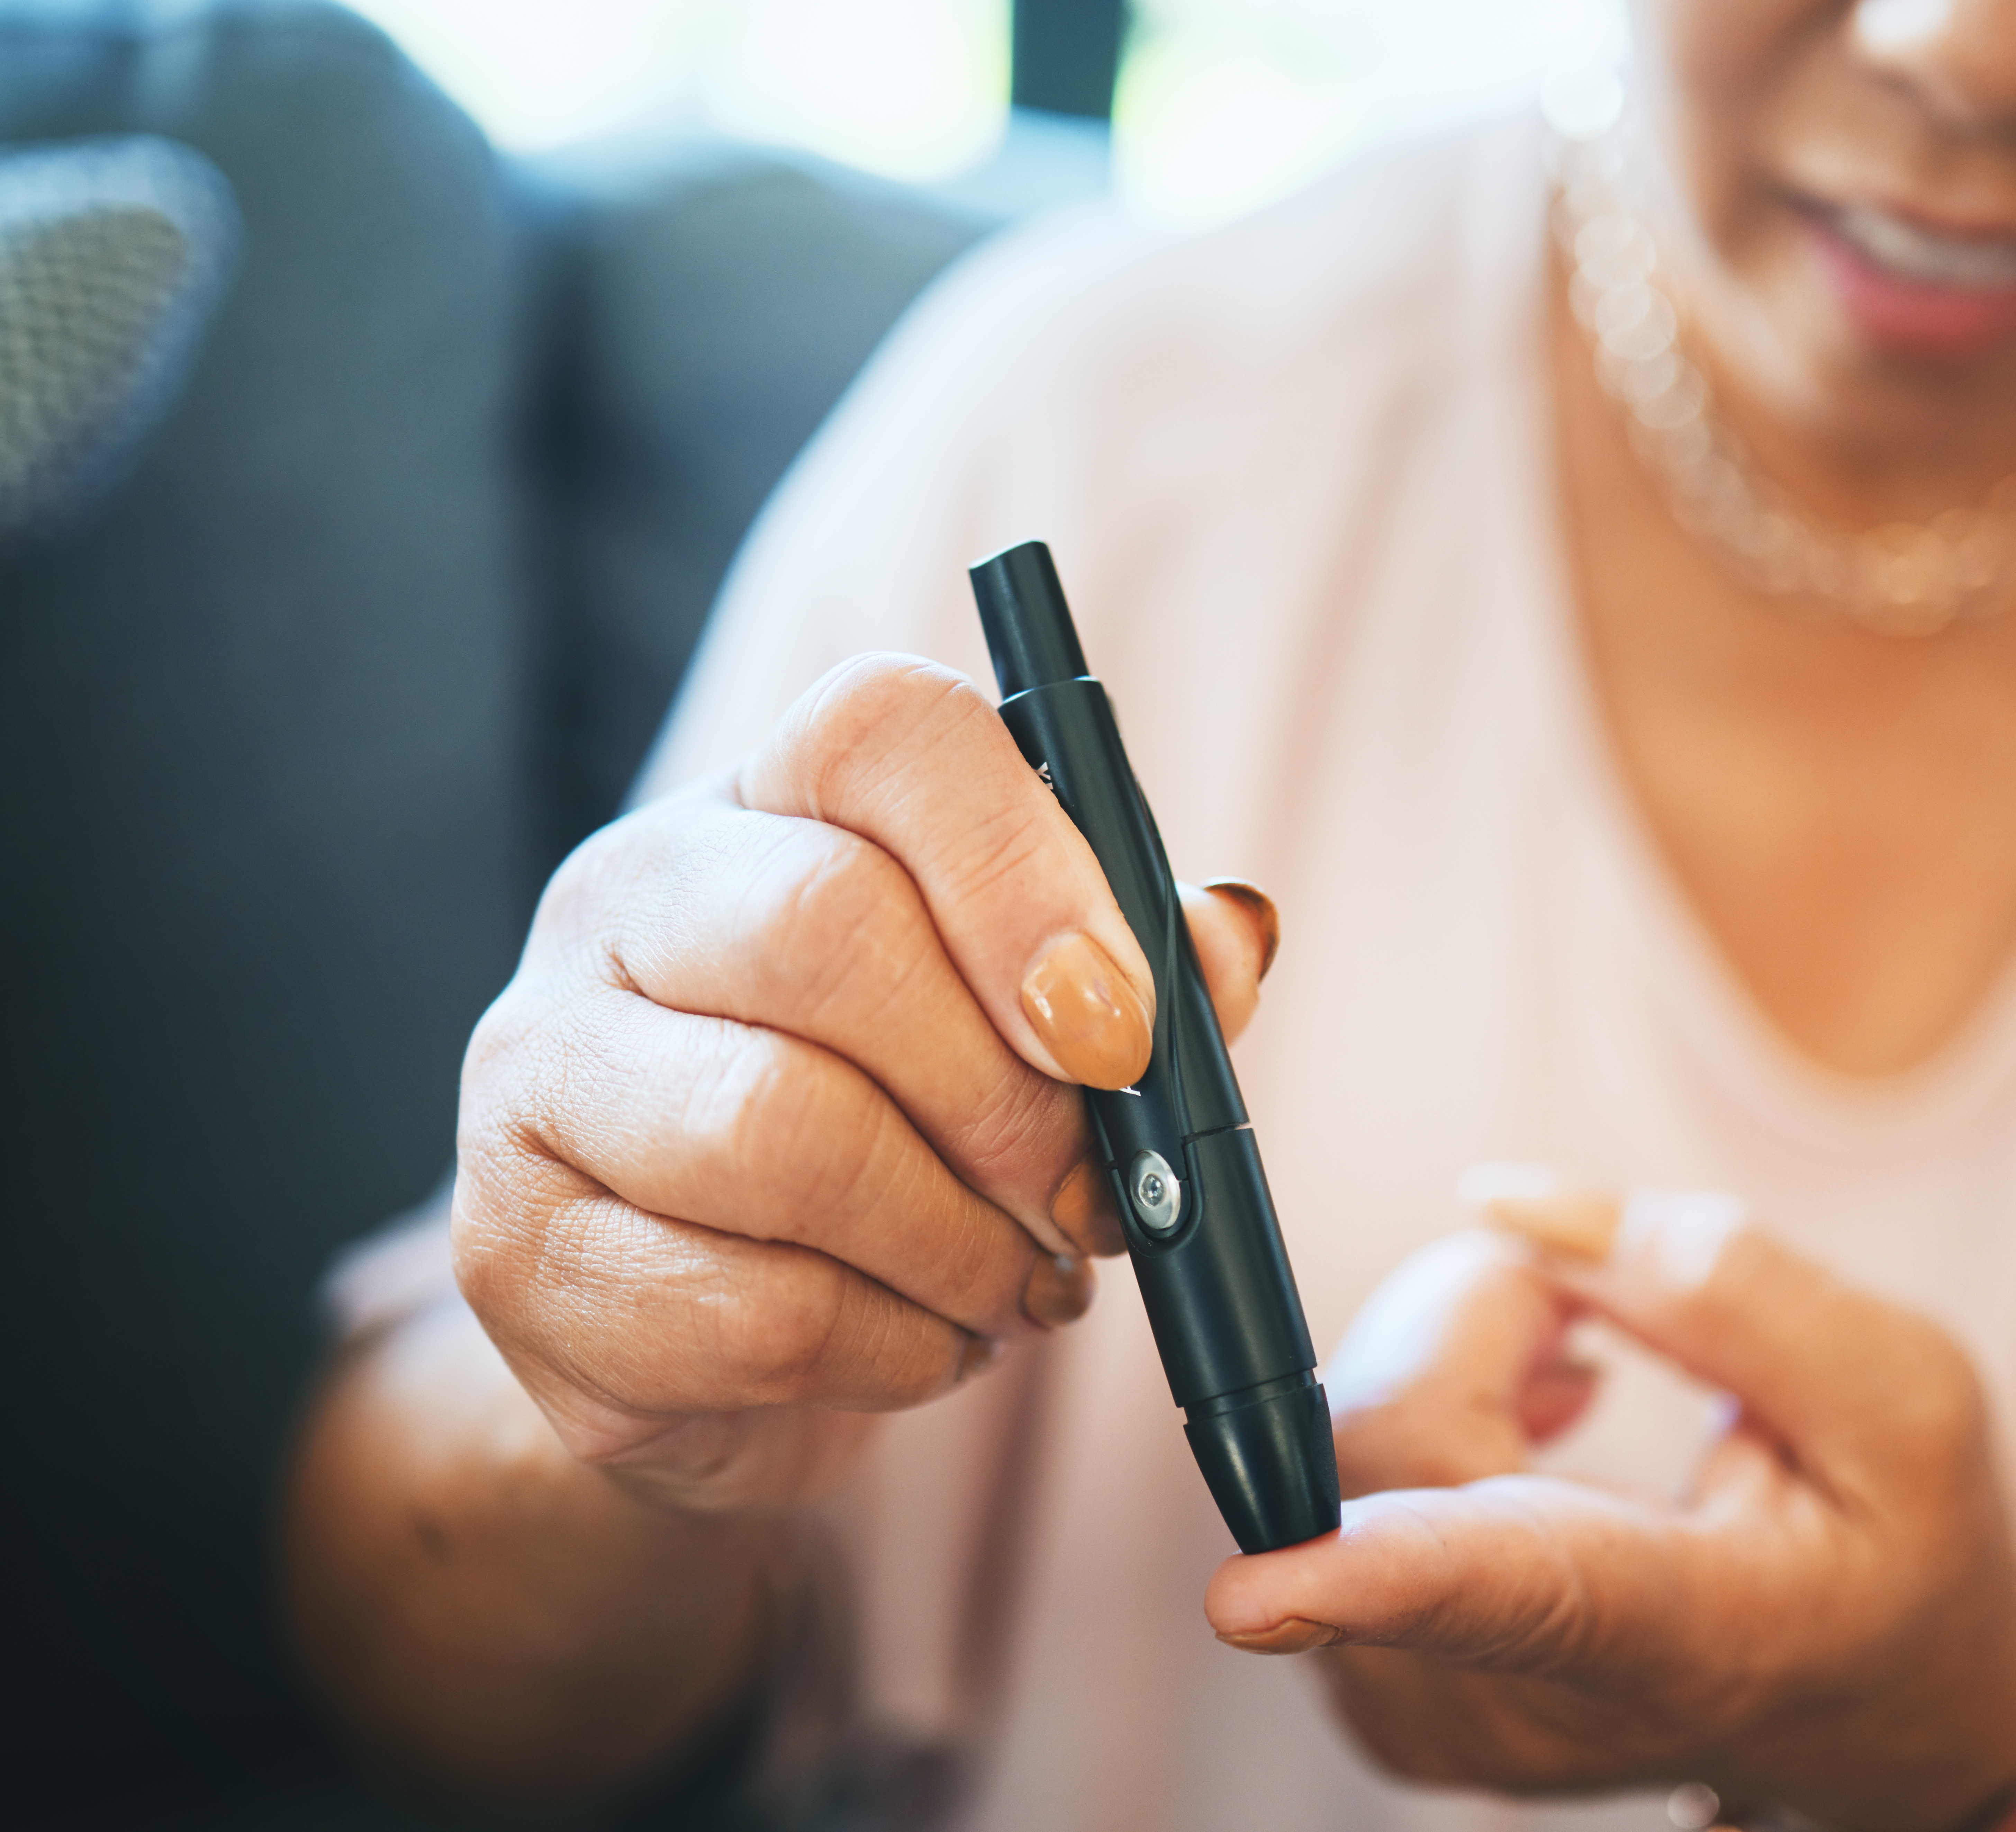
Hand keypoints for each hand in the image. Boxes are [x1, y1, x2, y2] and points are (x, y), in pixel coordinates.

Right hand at [454, 655, 1276, 1514]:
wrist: (716, 1330)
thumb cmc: (910, 1134)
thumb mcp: (1038, 1030)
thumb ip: (1142, 972)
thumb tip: (1228, 944)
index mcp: (768, 799)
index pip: (883, 731)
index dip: (1024, 868)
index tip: (1122, 1028)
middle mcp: (622, 896)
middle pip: (827, 931)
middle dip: (1005, 1097)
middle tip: (1084, 1197)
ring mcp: (537, 1067)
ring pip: (777, 1134)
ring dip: (955, 1241)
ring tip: (1016, 1281)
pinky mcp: (514, 1249)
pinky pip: (748, 1307)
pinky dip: (891, 1347)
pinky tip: (926, 1341)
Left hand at [1203, 1177, 2015, 1831]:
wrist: (1878, 1706)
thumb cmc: (1900, 1540)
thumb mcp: (1906, 1395)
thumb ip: (1724, 1283)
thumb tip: (1512, 1207)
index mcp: (1689, 1635)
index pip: (1518, 1598)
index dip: (1379, 1580)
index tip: (1250, 1594)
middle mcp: (1535, 1699)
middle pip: (1390, 1444)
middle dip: (1478, 1311)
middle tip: (1596, 1317)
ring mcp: (1440, 1714)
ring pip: (1342, 1454)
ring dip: (1451, 1363)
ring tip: (1577, 1384)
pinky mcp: (1383, 1696)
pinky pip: (1332, 1491)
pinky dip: (1420, 1422)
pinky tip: (1524, 1442)